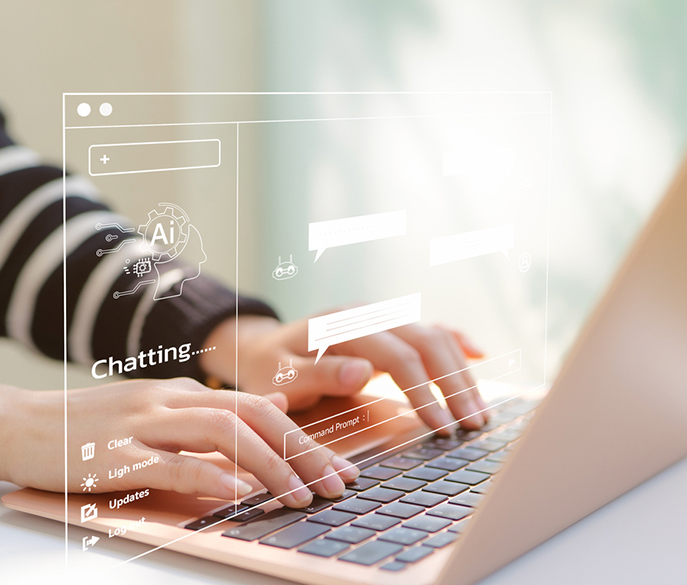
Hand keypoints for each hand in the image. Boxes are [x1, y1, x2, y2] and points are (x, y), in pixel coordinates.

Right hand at [0, 374, 360, 506]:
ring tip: (299, 495)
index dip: (303, 437)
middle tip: (336, 484)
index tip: (337, 468)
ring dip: (267, 465)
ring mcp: (140, 423)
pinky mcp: (113, 453)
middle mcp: (168, 399)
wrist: (19, 423)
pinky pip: (168, 462)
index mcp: (181, 391)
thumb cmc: (89, 427)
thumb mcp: (156, 410)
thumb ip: (210, 412)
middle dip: (301, 450)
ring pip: (219, 433)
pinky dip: (205, 476)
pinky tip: (234, 493)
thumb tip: (274, 405)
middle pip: (250, 416)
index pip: (256, 406)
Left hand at [200, 315, 487, 433]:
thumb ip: (318, 374)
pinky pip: (428, 329)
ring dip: (461, 372)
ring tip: (478, 413)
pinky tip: (480, 355)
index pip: (397, 355)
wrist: (262, 347)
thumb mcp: (280, 376)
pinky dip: (456, 341)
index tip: (441, 427)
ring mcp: (380, 317)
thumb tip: (363, 373)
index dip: (424, 391)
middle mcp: (367, 314)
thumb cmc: (269, 368)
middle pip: (426, 342)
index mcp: (342, 324)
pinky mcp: (388, 327)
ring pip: (434, 336)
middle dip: (455, 384)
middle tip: (473, 425)